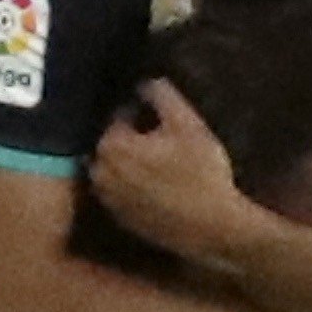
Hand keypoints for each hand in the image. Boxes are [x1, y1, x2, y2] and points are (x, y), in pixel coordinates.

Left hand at [89, 76, 265, 265]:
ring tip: (159, 162)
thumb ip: (162, 96)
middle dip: (132, 138)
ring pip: (113, 170)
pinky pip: (120, 193)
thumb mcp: (188, 124)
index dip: (141, 114)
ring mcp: (108, 201)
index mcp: (112, 146)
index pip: (118, 117)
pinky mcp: (120, 220)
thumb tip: (144, 83)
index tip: (164, 121)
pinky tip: (157, 187)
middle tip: (163, 140)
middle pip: (112, 144)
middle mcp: (100, 173)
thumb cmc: (201, 172)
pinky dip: (131, 186)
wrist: (211, 228)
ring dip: (129, 163)